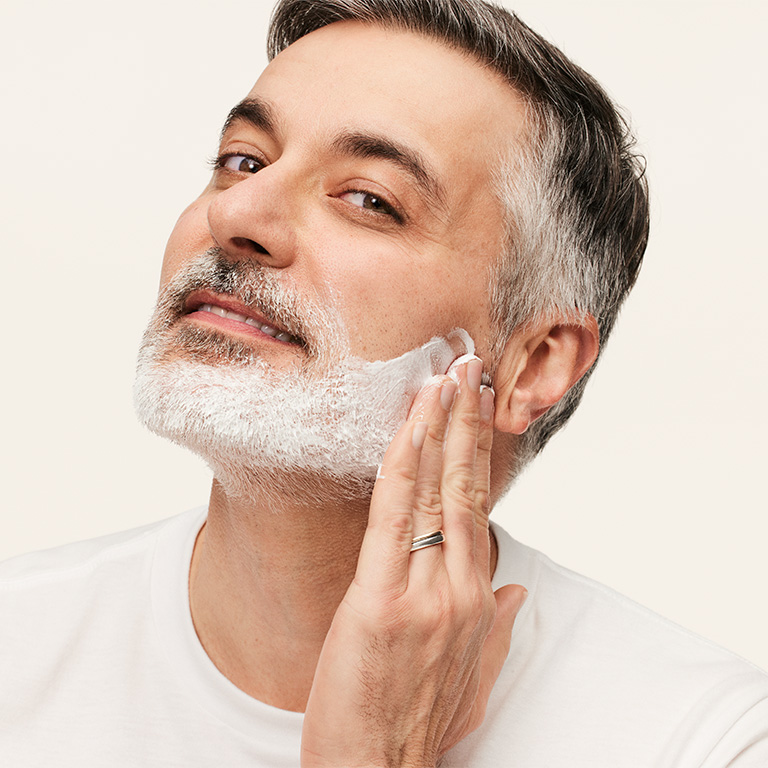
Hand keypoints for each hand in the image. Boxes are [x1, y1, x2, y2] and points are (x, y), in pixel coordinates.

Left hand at [301, 356, 527, 767]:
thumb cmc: (418, 724)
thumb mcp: (472, 676)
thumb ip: (495, 625)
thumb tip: (514, 587)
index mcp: (476, 600)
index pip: (478, 508)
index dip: (477, 453)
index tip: (477, 409)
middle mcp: (459, 589)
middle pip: (465, 487)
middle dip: (467, 422)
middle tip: (468, 368)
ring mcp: (425, 592)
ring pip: (435, 491)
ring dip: (440, 427)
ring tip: (444, 378)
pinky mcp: (382, 598)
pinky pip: (395, 513)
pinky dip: (404, 460)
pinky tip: (409, 422)